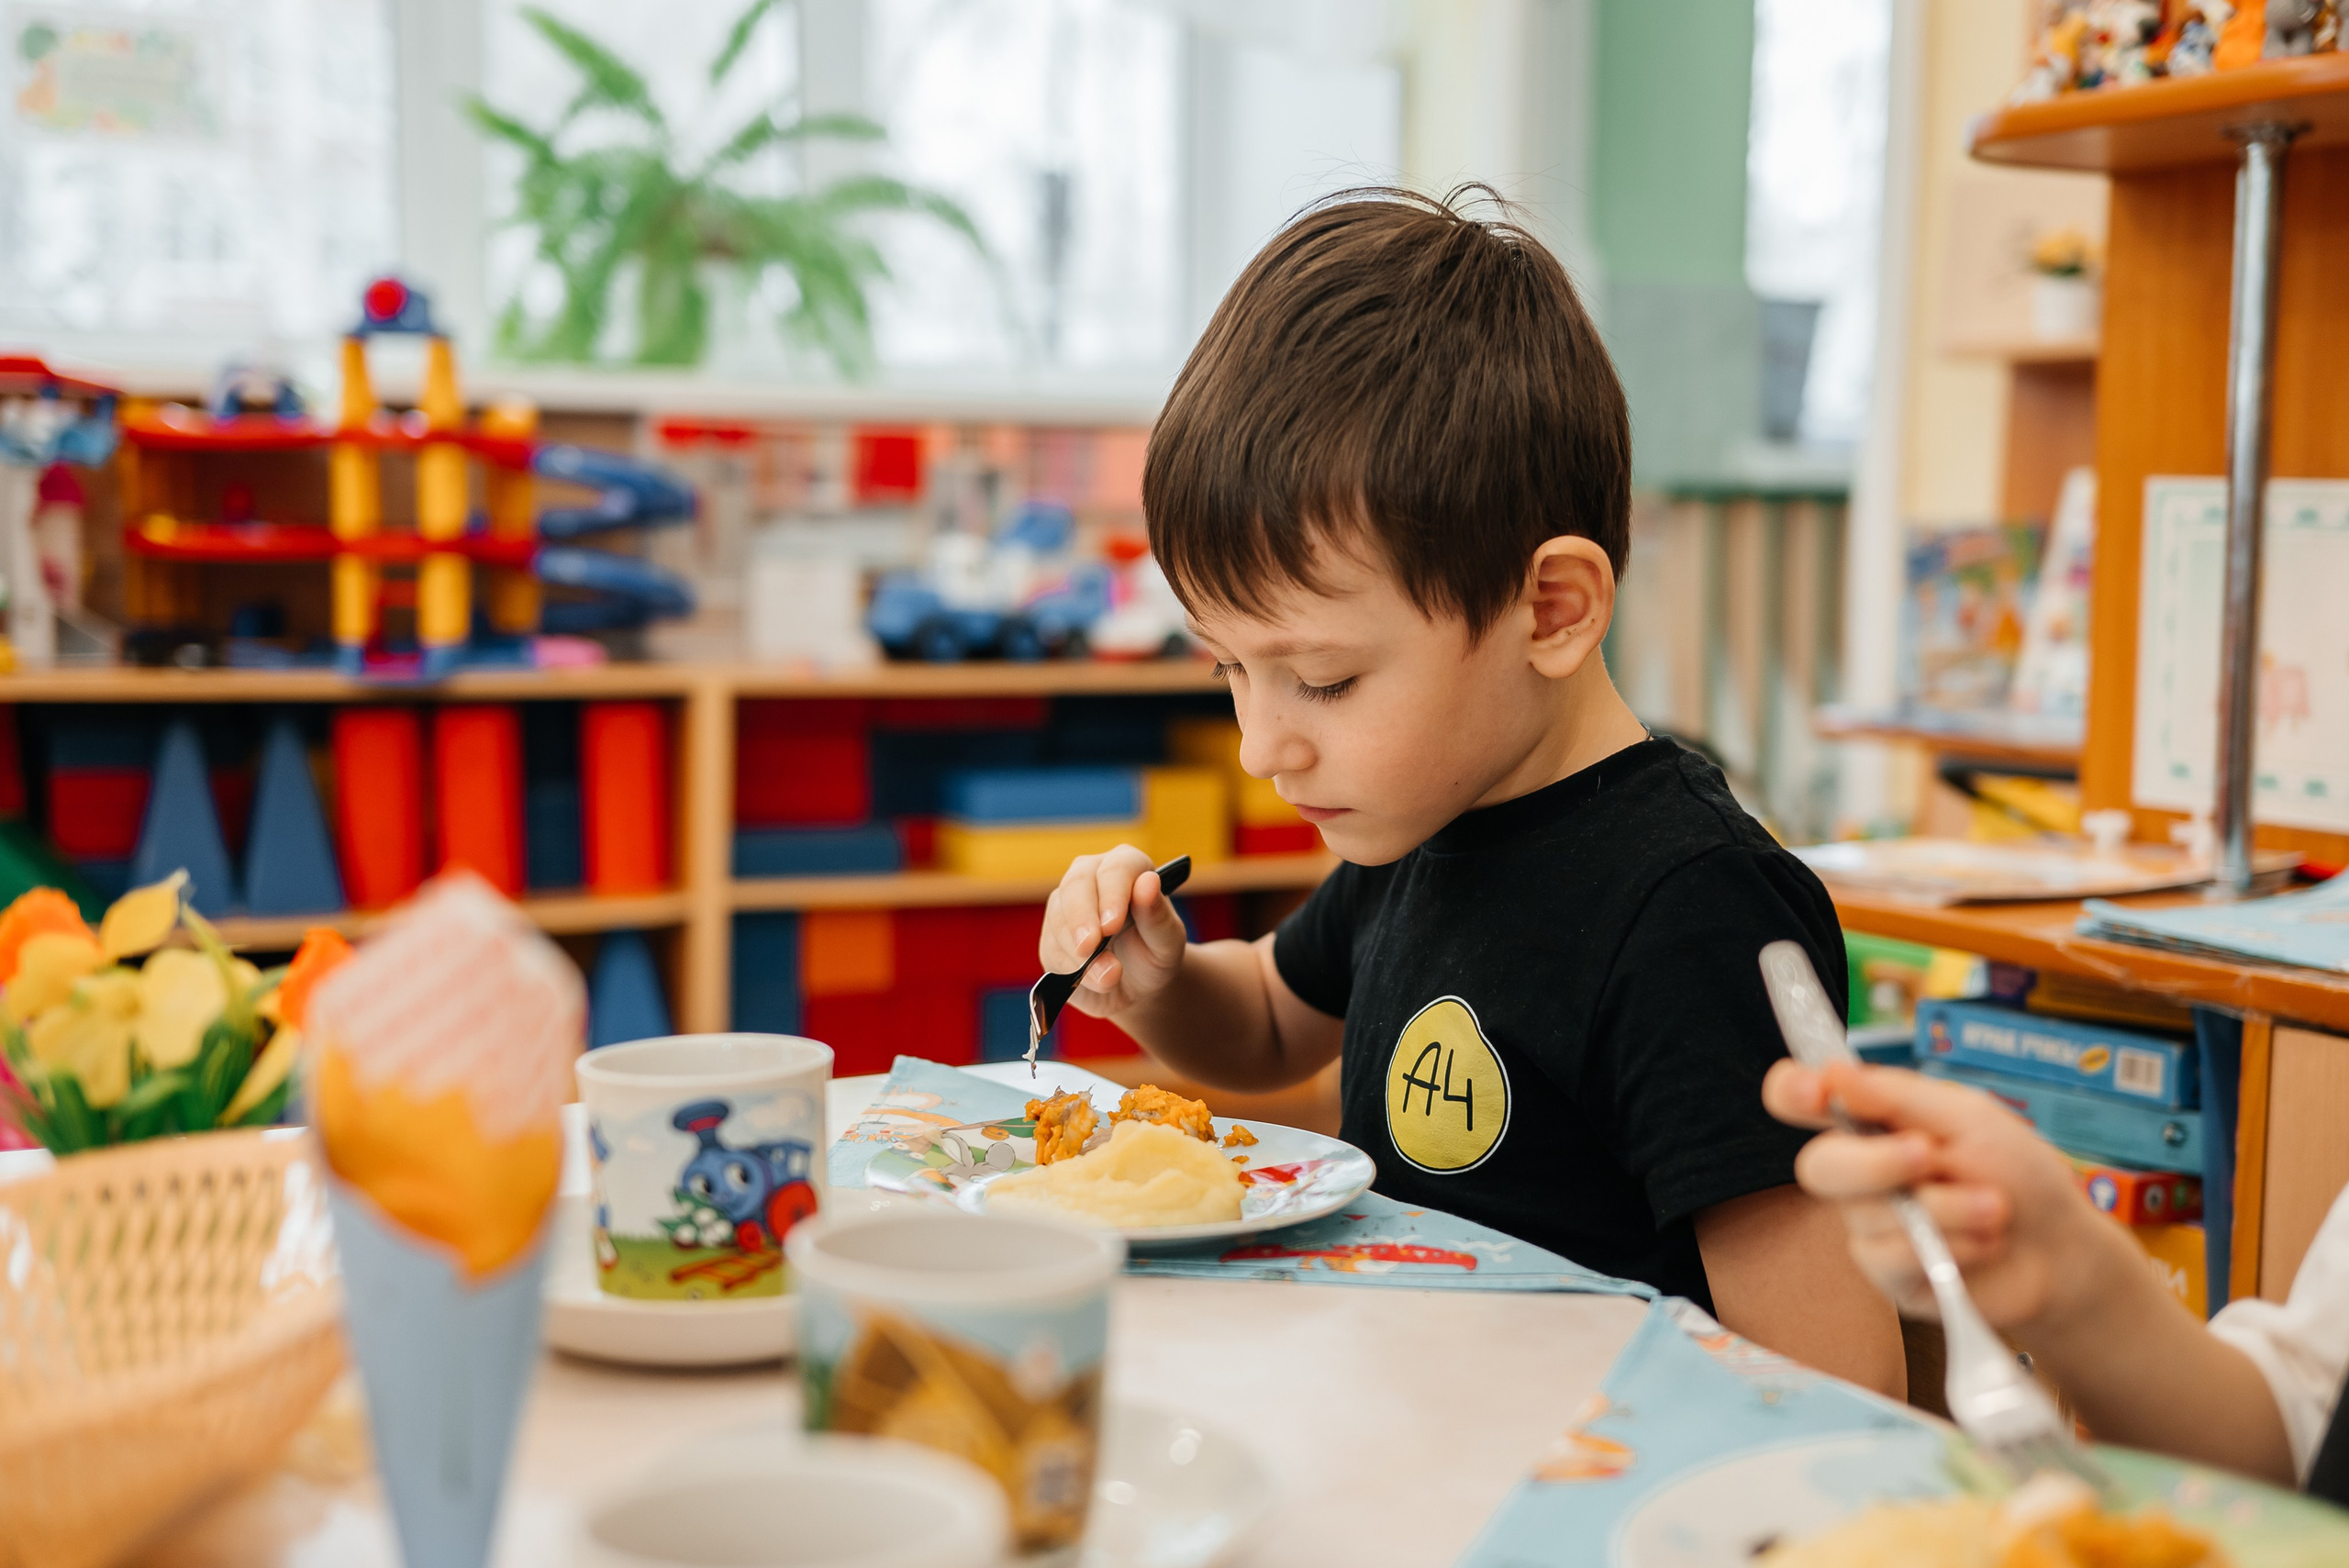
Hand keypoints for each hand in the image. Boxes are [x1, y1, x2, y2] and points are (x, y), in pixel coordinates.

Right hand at [1039, 845, 1188, 1018]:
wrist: (1137, 985)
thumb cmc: (1155, 954)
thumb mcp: (1167, 941)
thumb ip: (1158, 915)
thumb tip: (1148, 882)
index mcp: (1127, 866)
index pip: (1115, 869)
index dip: (1112, 894)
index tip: (1112, 924)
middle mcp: (1092, 875)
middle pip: (1076, 884)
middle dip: (1081, 918)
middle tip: (1089, 948)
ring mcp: (1067, 903)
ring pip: (1059, 918)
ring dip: (1077, 952)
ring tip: (1106, 978)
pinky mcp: (1051, 933)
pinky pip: (1051, 948)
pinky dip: (1069, 968)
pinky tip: (1091, 980)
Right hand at [1762, 1060, 2133, 1333]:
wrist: (2063, 1249)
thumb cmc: (2017, 1172)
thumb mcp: (1968, 1118)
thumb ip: (1898, 1097)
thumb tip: (1832, 1071)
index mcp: (1871, 1121)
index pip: (1800, 1099)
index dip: (1791, 1092)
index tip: (1815, 1093)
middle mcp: (1860, 1173)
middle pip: (1818, 1167)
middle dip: (1875, 1162)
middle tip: (1928, 1155)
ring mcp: (1871, 1227)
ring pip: (1866, 1217)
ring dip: (1942, 1210)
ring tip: (1994, 1208)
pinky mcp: (1890, 1277)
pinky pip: (1891, 1261)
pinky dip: (1948, 1248)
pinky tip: (1983, 1244)